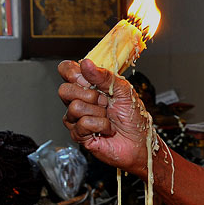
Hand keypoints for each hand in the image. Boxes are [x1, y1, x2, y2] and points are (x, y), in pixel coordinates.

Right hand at [57, 59, 150, 175]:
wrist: (139, 141)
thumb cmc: (133, 117)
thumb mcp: (124, 90)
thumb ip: (104, 76)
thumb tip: (85, 63)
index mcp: (88, 86)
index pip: (67, 71)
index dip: (72, 72)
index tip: (87, 78)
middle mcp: (80, 100)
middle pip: (64, 90)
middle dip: (90, 95)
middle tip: (105, 102)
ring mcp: (77, 118)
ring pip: (75, 107)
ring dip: (99, 113)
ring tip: (108, 117)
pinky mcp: (79, 135)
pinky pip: (83, 124)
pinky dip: (101, 125)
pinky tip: (107, 129)